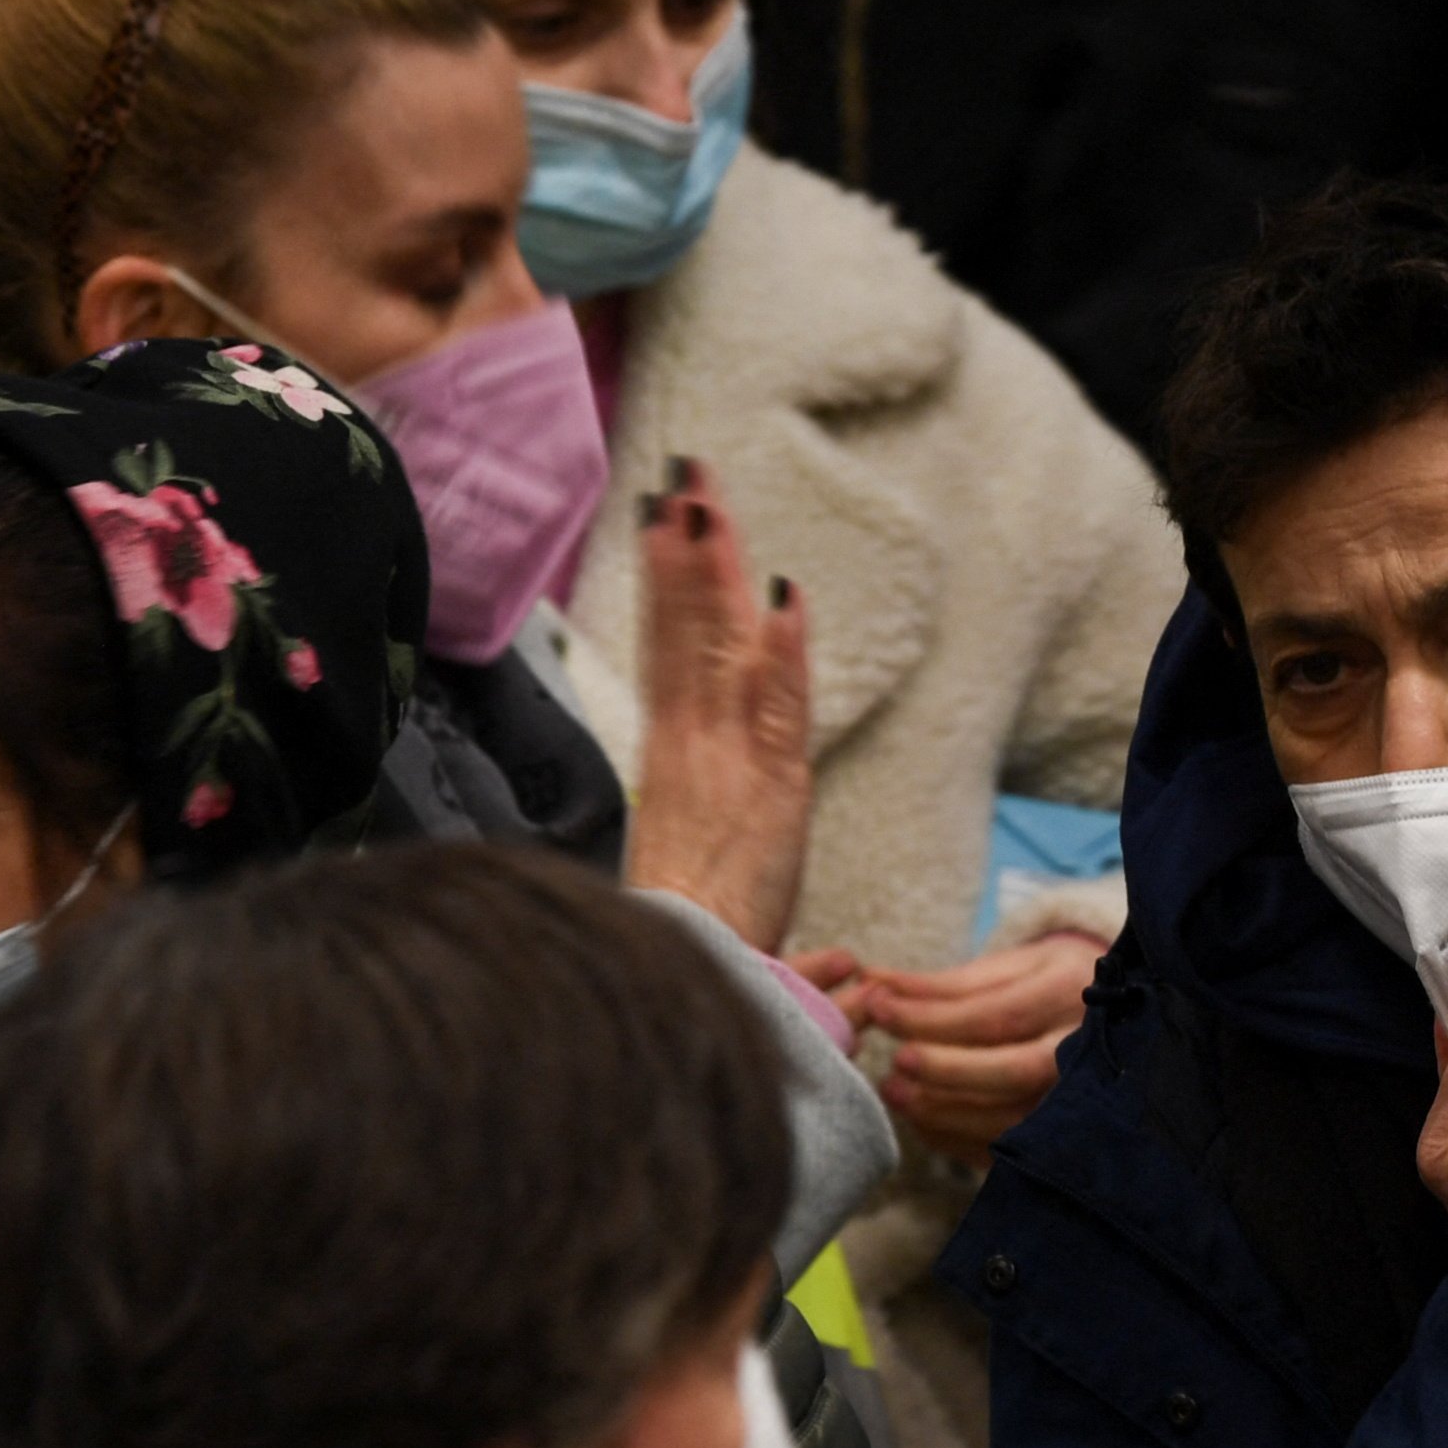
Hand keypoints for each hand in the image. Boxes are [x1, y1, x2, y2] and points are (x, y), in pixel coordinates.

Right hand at [624, 459, 814, 953]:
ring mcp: (728, 763)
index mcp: (673, 756)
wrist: (680, 973)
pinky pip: (780, 709)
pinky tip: (784, 598)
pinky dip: (784, 654)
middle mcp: (694, 748)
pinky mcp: (768, 791)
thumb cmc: (687, 934)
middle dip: (688, 549)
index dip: (669, 582)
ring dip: (717, 573)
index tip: (663, 518)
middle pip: (689, 630)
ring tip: (706, 500)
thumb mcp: (694, 860)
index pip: (668, 649)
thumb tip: (716, 798)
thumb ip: (706, 805)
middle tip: (686, 474)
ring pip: (720, 649)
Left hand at [843, 934, 1105, 1165]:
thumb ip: (942, 983)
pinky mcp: (1064, 1134)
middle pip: (1013, 1072)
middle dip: (945, 1071)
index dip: (931, 1018)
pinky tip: (920, 1119)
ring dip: (944, 1111)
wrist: (1120, 1016)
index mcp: (1071, 993)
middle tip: (894, 1064)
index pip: (996, 1016)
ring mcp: (1081, 1098)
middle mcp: (1085, 1048)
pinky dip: (956, 1139)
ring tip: (894, 1091)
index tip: (877, 1008)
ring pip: (1012, 1118)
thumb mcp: (1009, 968)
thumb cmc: (1049, 984)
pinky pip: (1008, 1147)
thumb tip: (871, 981)